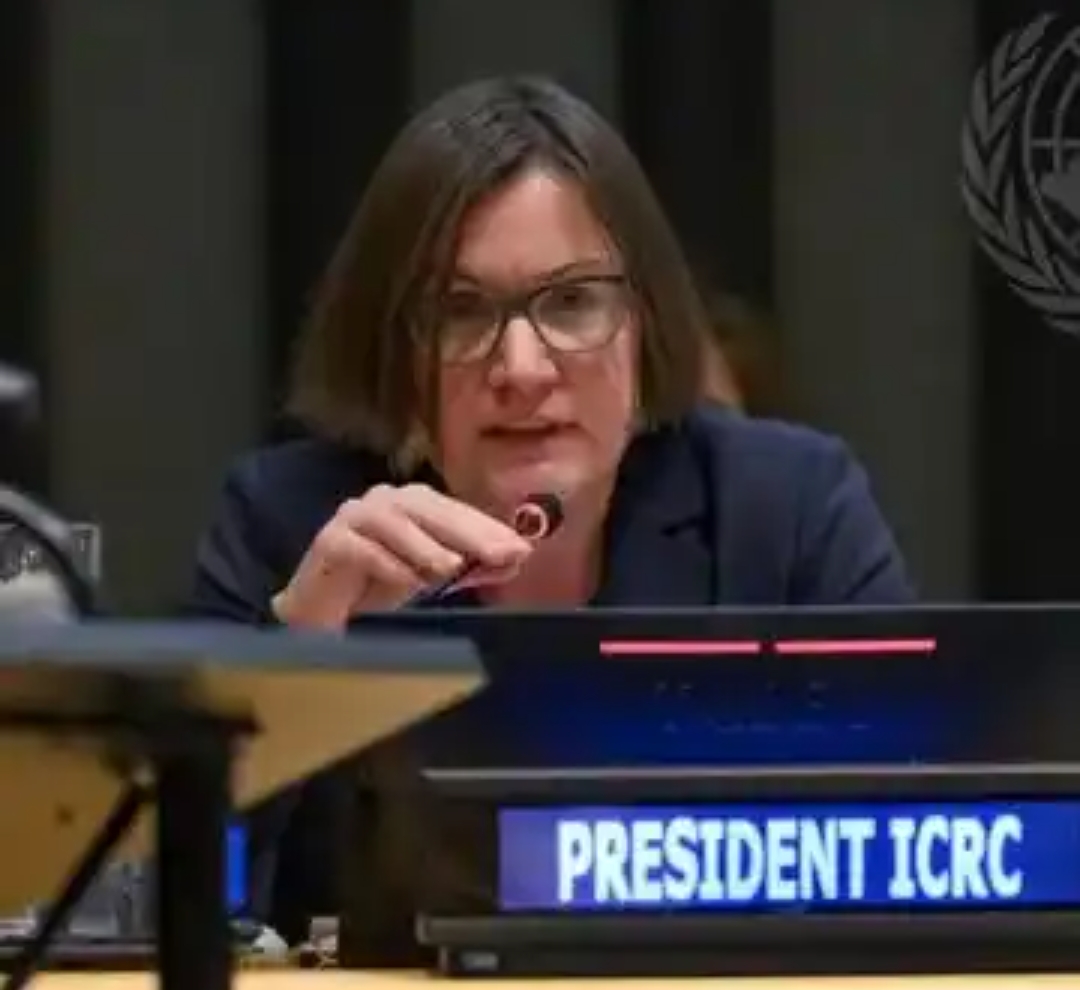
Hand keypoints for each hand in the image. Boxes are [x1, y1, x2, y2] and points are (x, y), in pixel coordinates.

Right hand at [271, 483, 532, 629]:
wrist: (321, 611)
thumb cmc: (379, 587)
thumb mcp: (433, 577)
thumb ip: (472, 566)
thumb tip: (516, 558)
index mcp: (413, 505)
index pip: (455, 510)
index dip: (488, 527)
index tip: (521, 548)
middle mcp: (384, 502)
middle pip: (427, 509)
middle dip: (467, 532)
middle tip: (499, 554)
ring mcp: (352, 519)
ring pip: (390, 521)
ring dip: (423, 545)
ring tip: (451, 568)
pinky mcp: (327, 543)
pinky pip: (357, 547)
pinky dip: (384, 563)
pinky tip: (408, 581)